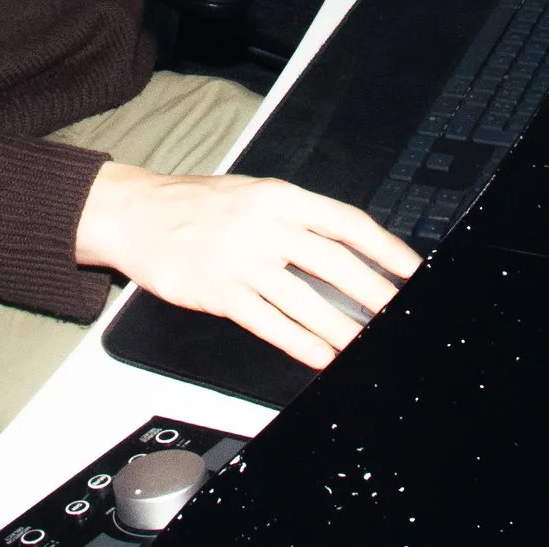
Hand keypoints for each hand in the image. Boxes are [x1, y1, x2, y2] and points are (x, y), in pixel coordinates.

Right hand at [77, 164, 419, 368]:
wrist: (136, 213)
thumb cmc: (195, 204)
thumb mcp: (252, 194)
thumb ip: (295, 215)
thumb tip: (344, 243)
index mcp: (279, 197)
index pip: (345, 222)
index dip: (384, 247)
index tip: (412, 268)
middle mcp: (265, 226)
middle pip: (334, 263)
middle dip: (375, 294)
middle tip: (398, 313)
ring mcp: (242, 260)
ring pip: (305, 300)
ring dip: (342, 327)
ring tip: (366, 344)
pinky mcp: (219, 292)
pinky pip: (268, 322)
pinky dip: (298, 342)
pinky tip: (321, 355)